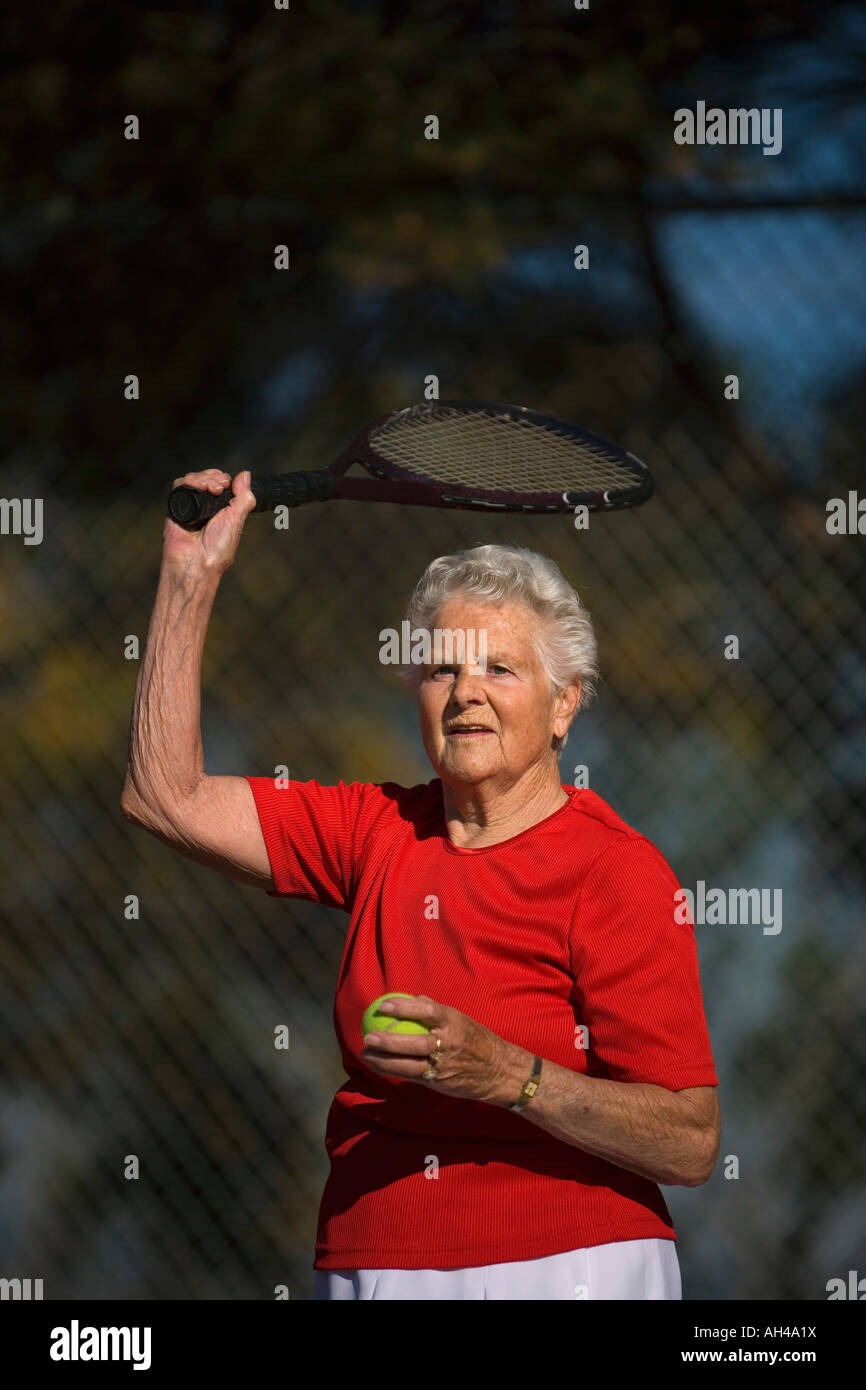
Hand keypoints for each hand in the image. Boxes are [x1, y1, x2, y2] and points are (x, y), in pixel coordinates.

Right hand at [162, 469, 256, 575]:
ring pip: (192, 479)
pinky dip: (189, 482)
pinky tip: (200, 487)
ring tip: (213, 488)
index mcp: (219, 510)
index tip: (228, 483)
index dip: (223, 478)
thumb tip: (245, 475)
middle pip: (206, 478)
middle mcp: (203, 507)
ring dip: (203, 477)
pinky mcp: (174, 507)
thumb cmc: (218, 548)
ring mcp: (189, 506)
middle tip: (221, 486)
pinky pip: (179, 486)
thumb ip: (244, 497)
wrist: (197, 562)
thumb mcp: (237, 520)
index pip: (219, 483)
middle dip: (214, 476)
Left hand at [361, 994, 531, 1106]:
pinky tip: (379, 1066)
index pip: (426, 1011)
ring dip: (384, 1062)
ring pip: (409, 1065)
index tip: (383, 1005)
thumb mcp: (460, 1019)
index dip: (403, 1007)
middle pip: (415, 1043)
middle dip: (389, 1041)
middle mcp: (449, 1043)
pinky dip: (393, 1071)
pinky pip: (412, 1076)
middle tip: (369, 1036)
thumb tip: (411, 999)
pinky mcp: (440, 1082)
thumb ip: (436, 1011)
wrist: (499, 1070)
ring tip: (366, 1055)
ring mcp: (444, 1065)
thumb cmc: (475, 1039)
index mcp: (454, 1022)